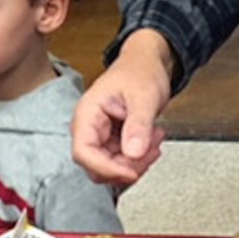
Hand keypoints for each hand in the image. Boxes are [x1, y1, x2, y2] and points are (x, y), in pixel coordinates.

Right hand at [71, 29, 173, 184]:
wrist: (145, 65)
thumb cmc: (139, 72)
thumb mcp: (144, 96)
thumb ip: (139, 125)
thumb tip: (134, 153)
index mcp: (87, 115)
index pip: (83, 152)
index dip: (105, 168)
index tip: (131, 172)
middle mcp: (88, 130)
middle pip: (97, 166)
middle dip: (127, 166)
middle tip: (152, 149)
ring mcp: (99, 139)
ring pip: (111, 169)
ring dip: (136, 163)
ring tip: (155, 139)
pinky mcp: (111, 144)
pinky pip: (121, 163)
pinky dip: (140, 159)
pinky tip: (152, 141)